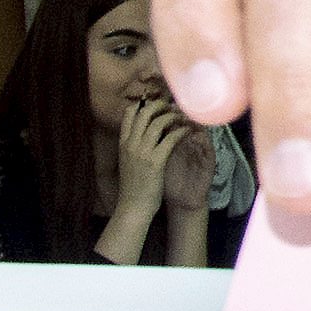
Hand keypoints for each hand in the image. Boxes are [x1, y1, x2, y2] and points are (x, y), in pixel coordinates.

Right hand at [112, 94, 186, 213]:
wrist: (132, 207)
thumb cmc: (133, 185)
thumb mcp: (127, 160)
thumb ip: (132, 144)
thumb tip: (141, 130)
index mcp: (122, 143)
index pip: (129, 114)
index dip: (144, 103)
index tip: (157, 103)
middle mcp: (130, 144)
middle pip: (144, 113)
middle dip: (160, 105)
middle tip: (172, 106)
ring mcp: (142, 152)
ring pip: (158, 123)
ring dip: (173, 116)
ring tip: (183, 116)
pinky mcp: (155, 162)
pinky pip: (171, 138)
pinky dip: (181, 131)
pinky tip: (188, 130)